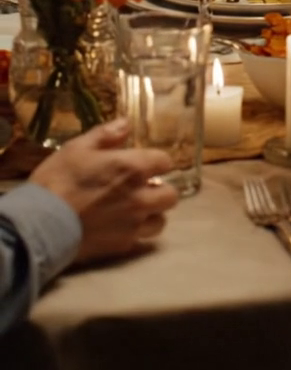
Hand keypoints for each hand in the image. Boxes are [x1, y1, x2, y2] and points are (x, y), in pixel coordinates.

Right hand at [30, 119, 178, 262]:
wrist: (41, 225)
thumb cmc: (59, 180)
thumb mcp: (78, 148)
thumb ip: (106, 134)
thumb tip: (126, 124)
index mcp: (133, 168)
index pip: (165, 162)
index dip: (157, 161)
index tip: (146, 163)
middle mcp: (140, 197)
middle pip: (171, 195)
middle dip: (161, 189)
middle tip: (143, 188)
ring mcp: (133, 224)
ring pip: (161, 221)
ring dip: (152, 214)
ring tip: (135, 210)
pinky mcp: (122, 246)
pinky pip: (141, 239)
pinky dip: (136, 232)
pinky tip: (120, 227)